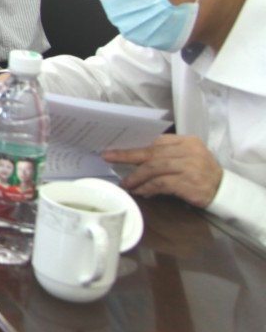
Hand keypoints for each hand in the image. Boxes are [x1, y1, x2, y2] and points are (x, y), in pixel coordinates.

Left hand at [104, 135, 224, 208]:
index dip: (135, 143)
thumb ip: (166, 153)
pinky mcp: (188, 183)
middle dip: (127, 155)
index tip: (116, 146)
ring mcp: (190, 166)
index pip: (156, 140)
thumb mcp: (186, 157)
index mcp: (187, 141)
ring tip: (124, 183)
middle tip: (109, 156)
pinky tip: (138, 191)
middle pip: (152, 152)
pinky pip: (160, 183)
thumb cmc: (199, 174)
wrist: (223, 191)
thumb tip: (133, 154)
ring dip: (135, 175)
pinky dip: (146, 187)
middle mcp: (189, 151)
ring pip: (154, 167)